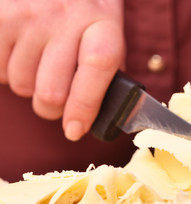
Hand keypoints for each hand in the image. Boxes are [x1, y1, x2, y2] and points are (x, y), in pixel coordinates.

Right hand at [0, 0, 124, 140]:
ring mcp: (29, 17)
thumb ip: (105, 68)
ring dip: (30, 84)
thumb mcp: (104, 30)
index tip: (75, 130)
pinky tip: (20, 51)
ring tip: (38, 60)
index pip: (99, 66)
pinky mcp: (0, 19)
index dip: (86, 105)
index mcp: (101, 22)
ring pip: (23, 86)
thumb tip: (97, 113)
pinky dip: (7, 70)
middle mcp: (65, 16)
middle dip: (52, 107)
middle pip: (52, 93)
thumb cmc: (81, 10)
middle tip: (56, 95)